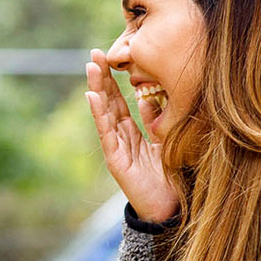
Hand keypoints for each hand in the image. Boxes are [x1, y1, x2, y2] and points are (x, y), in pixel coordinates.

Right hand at [86, 50, 178, 222]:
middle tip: (95, 53)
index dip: (113, 81)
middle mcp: (120, 138)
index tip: (109, 58)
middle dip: (101, 78)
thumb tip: (147, 97)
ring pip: (104, 113)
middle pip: (108, 102)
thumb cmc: (168, 178)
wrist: (169, 207)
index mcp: (132, 133)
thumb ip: (155, 120)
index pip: (119, 101)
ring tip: (91, 67)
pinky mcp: (115, 159)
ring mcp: (115, 147)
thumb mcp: (165, 141)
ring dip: (97, 88)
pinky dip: (99, 113)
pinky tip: (93, 95)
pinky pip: (106, 132)